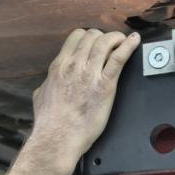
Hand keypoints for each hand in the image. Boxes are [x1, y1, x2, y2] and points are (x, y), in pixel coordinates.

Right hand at [31, 29, 140, 161]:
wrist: (58, 137)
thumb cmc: (49, 122)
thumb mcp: (40, 95)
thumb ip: (48, 83)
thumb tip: (49, 82)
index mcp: (59, 66)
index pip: (76, 37)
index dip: (88, 36)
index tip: (95, 41)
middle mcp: (74, 65)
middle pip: (92, 36)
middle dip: (103, 36)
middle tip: (110, 43)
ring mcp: (90, 74)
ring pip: (105, 42)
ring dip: (117, 38)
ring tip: (123, 40)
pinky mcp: (105, 85)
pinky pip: (119, 58)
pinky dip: (128, 46)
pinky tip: (134, 41)